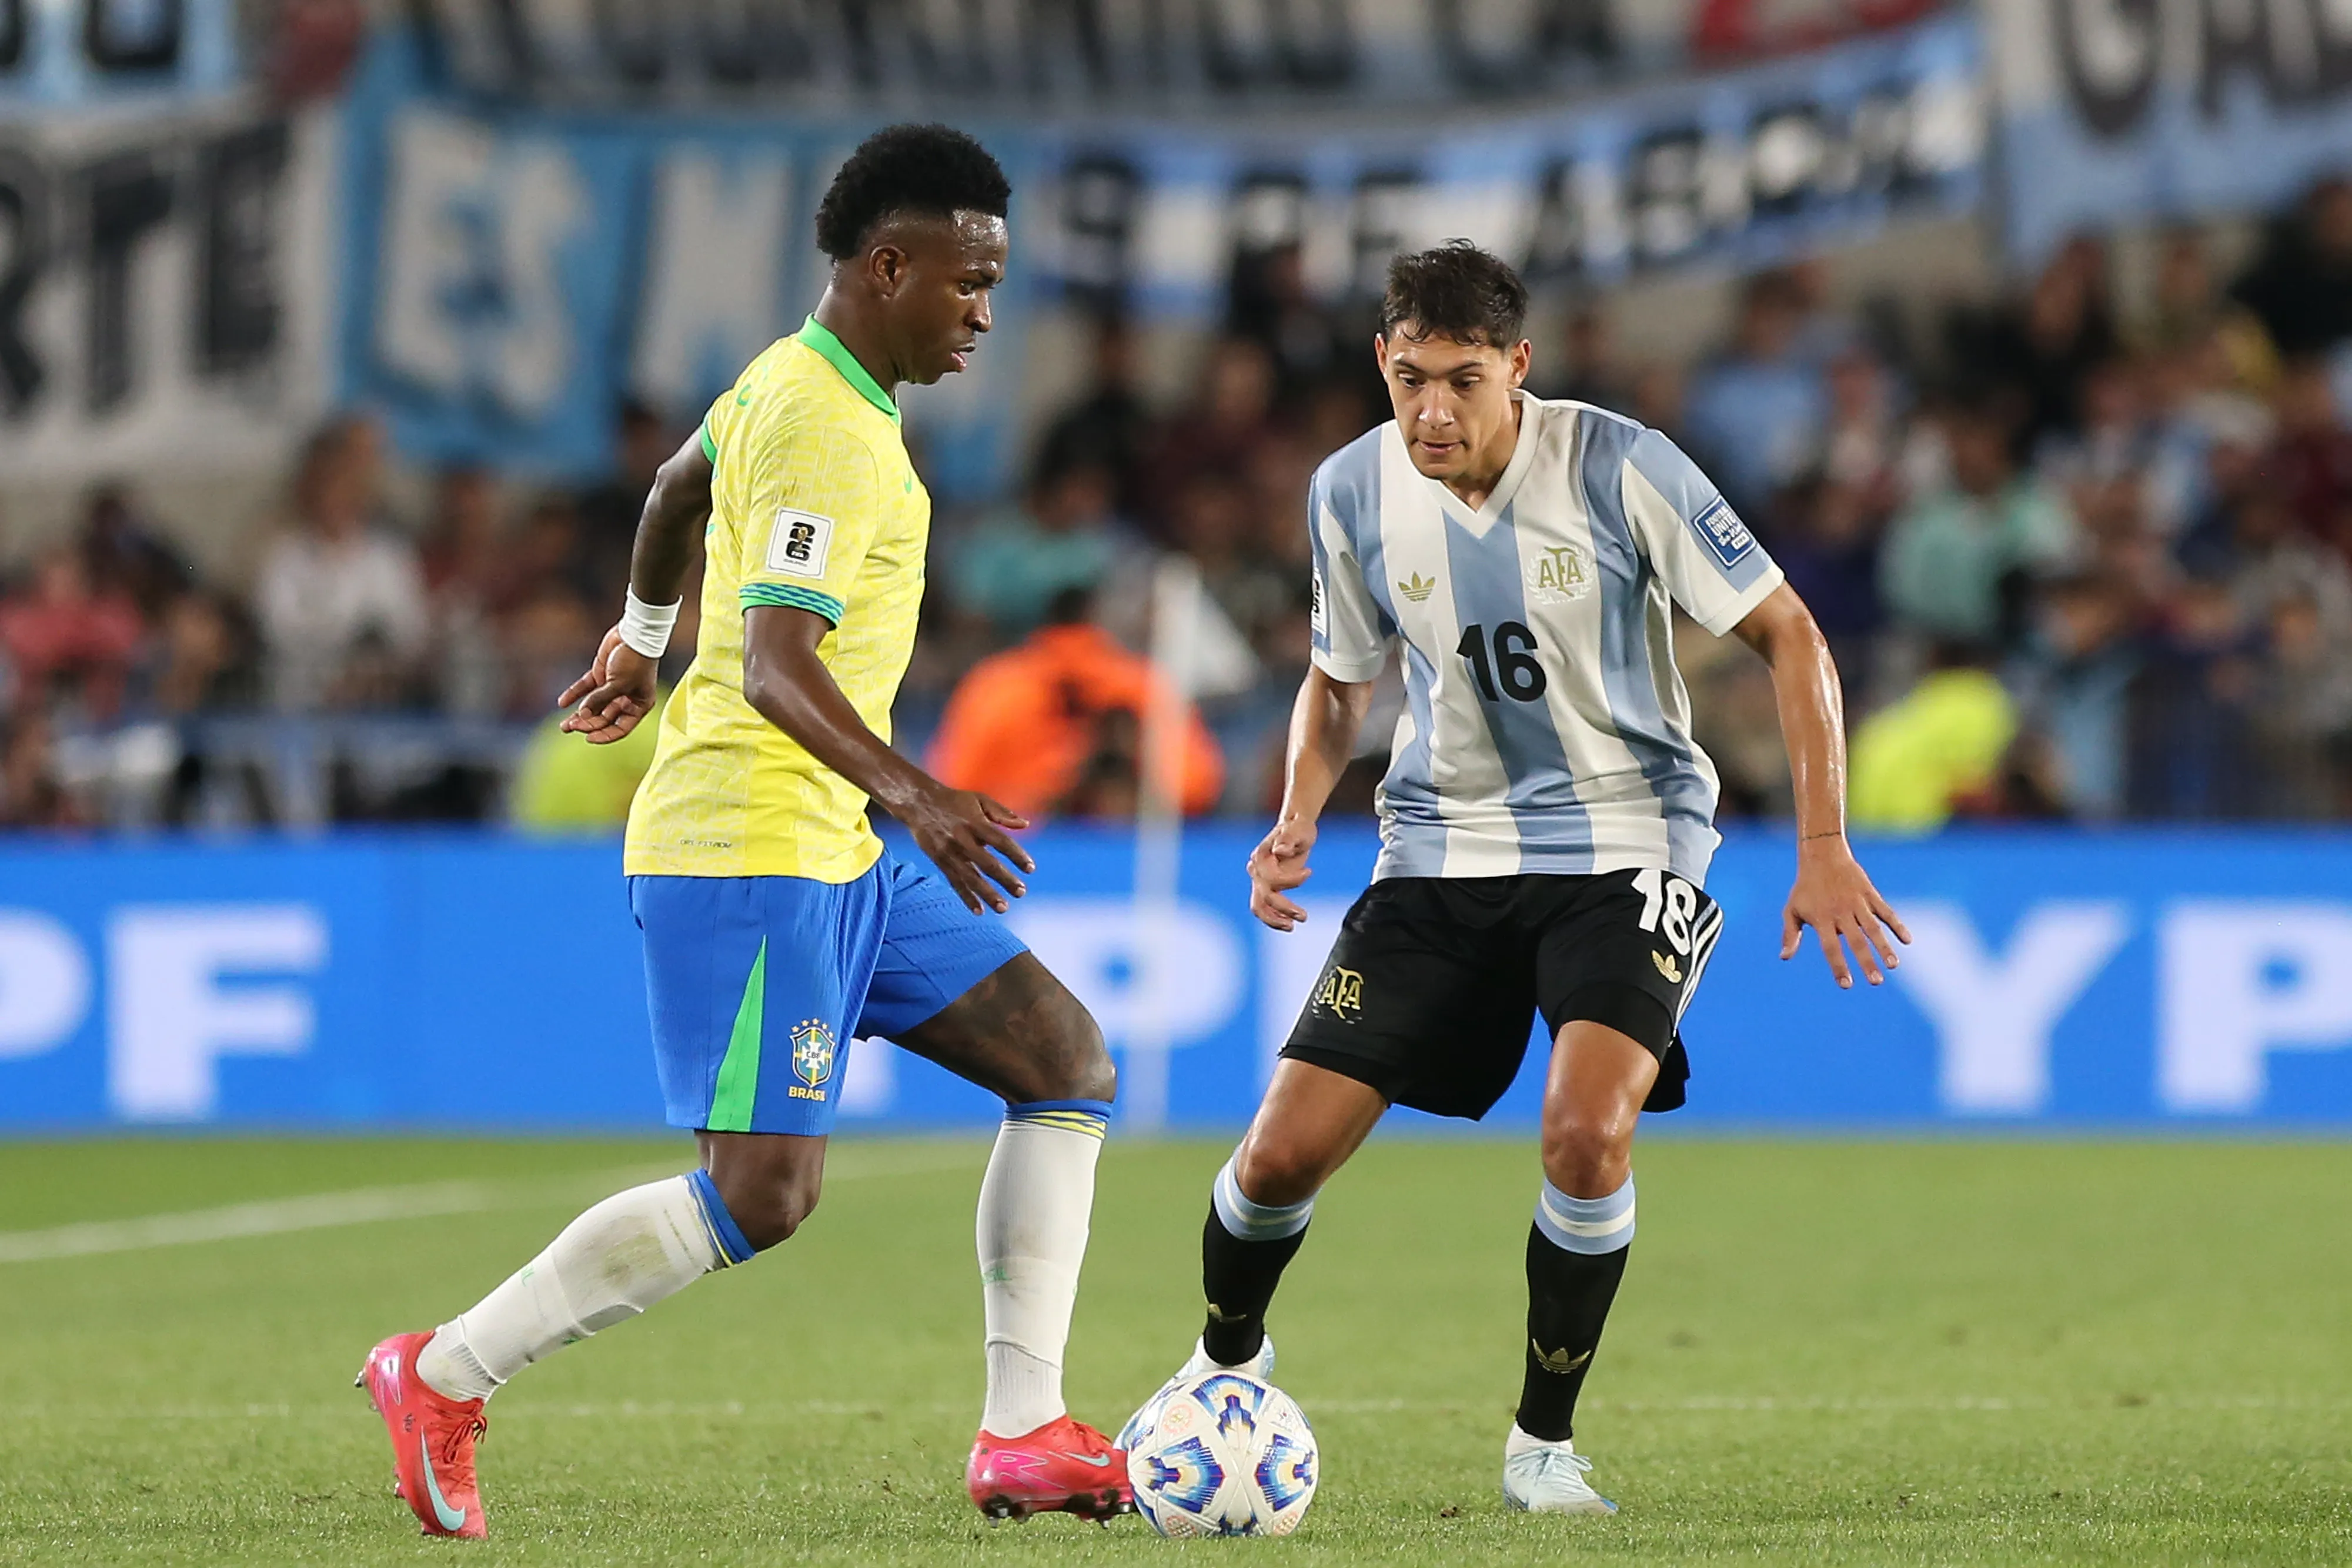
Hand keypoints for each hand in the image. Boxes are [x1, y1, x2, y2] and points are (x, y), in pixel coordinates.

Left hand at [560, 628, 658, 743]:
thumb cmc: (635, 661)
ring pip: (593, 706)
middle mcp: (626, 700)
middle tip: (570, 727)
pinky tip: (562, 703)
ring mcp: (612, 688)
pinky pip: (585, 688)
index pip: (620, 728)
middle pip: (604, 718)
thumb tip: (582, 714)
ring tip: (563, 725)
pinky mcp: (601, 675)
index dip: (605, 735)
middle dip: (587, 723)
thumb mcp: (619, 683)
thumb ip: (600, 699)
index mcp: (638, 706)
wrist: (634, 634)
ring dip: (579, 715)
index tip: (588, 738)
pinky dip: (574, 694)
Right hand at [897, 781, 1034, 914]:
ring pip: (970, 877)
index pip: (1001, 842)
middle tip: (1021, 892)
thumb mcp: (979, 799)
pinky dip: (966, 897)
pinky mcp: (939, 861)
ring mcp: (949, 852)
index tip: (1031, 868)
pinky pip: (954, 882)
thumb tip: (1025, 824)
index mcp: (976, 823)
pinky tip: (979, 911)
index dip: (1016, 855)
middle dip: (1004, 879)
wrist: (917, 802)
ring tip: (1003, 908)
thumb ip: (1002, 813)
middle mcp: (963, 839)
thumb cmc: (954, 800)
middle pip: (987, 863)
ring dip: (987, 894)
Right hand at [1247, 817, 1317, 930]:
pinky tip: (1289, 923)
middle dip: (1284, 908)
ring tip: (1292, 927)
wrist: (1294, 829)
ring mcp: (1258, 879)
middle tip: (1304, 916)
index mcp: (1261, 855)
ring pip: (1258, 907)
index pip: (1272, 878)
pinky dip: (1274, 917)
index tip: (1310, 871)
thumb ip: (1289, 839)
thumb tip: (1280, 850)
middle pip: (1264, 896)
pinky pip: (1264, 907)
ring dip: (1274, 920)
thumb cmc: (1298, 829)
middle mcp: (1256, 869)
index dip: (1292, 880)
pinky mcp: (1264, 886)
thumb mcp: (1299, 830)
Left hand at [1781, 833, 1910, 988]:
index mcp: (1822, 919)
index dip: (1838, 966)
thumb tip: (1784, 957)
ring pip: (1873, 928)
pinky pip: (1886, 911)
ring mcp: (1857, 903)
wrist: (1822, 855)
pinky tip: (1907, 940)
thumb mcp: (1792, 909)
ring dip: (1884, 947)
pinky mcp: (1870, 894)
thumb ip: (1790, 934)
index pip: (1830, 947)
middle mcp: (1841, 912)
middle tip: (1876, 982)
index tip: (1846, 985)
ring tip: (1893, 966)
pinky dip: (1897, 925)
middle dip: (1866, 962)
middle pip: (1856, 941)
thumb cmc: (1805, 888)